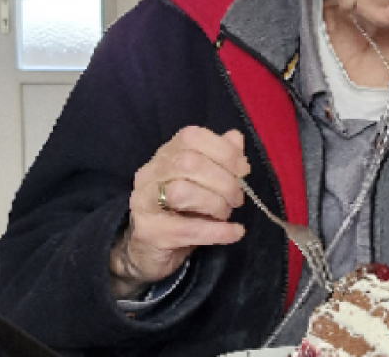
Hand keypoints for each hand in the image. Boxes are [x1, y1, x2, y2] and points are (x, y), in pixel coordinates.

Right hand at [109, 127, 250, 298]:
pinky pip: (186, 229)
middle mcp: (150, 174)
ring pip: (181, 192)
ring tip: (226, 214)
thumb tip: (235, 138)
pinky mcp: (149, 233)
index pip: (191, 137)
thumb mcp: (204, 182)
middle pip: (188, 164)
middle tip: (237, 199)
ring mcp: (145, 203)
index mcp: (165, 155)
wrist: (149, 251)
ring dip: (215, 203)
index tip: (243, 170)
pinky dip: (217, 231)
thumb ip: (220, 157)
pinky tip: (235, 232)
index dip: (223, 150)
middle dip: (224, 181)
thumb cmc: (181, 211)